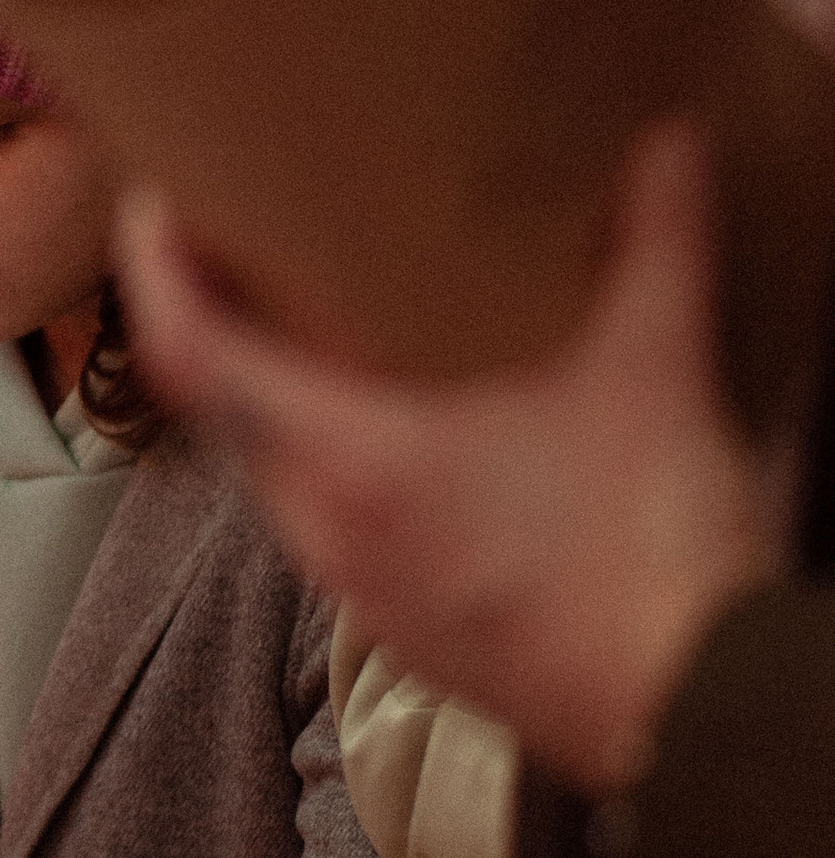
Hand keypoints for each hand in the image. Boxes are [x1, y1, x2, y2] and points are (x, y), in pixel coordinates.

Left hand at [117, 124, 777, 794]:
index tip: (159, 205)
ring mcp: (360, 589)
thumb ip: (657, 236)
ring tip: (329, 323)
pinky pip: (332, 525)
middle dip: (224, 319)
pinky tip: (410, 430)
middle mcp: (329, 531)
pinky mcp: (405, 628)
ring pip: (278, 470)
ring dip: (283, 394)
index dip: (155, 269)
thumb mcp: (657, 368)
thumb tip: (665, 143)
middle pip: (224, 407)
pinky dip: (339, 460)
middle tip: (251, 241)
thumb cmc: (656, 563)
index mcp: (352, 463)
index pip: (191, 355)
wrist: (702, 714)